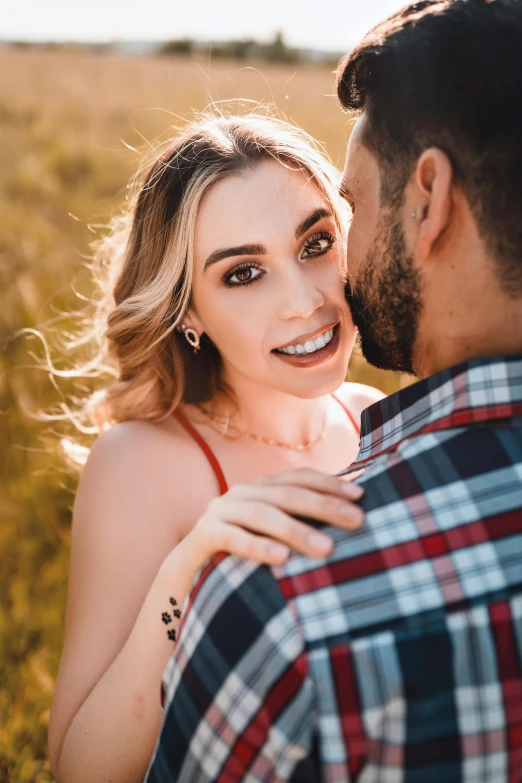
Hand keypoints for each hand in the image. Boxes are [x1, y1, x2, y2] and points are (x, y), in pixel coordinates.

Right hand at [180, 468, 364, 570]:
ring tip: (326, 548)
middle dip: (324, 506)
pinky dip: (257, 546)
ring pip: (262, 515)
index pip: (299, 478)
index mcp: (261, 489)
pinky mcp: (202, 535)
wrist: (187, 575)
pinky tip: (282, 558)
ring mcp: (220, 511)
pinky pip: (231, 538)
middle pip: (287, 494)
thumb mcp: (273, 537)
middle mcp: (241, 493)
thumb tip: (352, 523)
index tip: (361, 496)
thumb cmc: (242, 558)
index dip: (330, 483)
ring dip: (296, 530)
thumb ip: (301, 525)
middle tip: (357, 521)